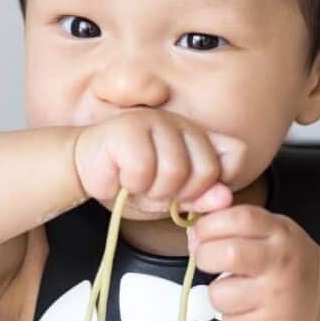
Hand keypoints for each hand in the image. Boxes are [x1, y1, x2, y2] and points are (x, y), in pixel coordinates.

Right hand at [72, 109, 246, 214]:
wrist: (83, 166)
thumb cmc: (129, 181)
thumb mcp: (171, 197)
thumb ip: (200, 198)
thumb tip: (225, 199)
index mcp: (198, 136)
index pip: (236, 154)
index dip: (219, 181)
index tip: (193, 192)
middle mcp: (181, 124)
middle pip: (207, 171)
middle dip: (180, 194)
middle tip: (155, 190)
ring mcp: (156, 121)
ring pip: (176, 172)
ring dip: (152, 192)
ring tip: (136, 183)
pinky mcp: (129, 128)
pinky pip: (144, 171)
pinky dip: (130, 185)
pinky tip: (120, 176)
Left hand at [188, 204, 319, 320]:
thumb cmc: (291, 260)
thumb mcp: (274, 229)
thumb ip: (238, 224)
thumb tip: (195, 231)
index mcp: (280, 233)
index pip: (240, 219)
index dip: (210, 224)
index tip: (200, 232)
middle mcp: (280, 263)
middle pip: (227, 254)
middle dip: (204, 256)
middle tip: (207, 259)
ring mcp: (275, 297)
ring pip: (220, 295)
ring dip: (217, 292)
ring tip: (233, 288)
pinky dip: (230, 316)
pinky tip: (246, 307)